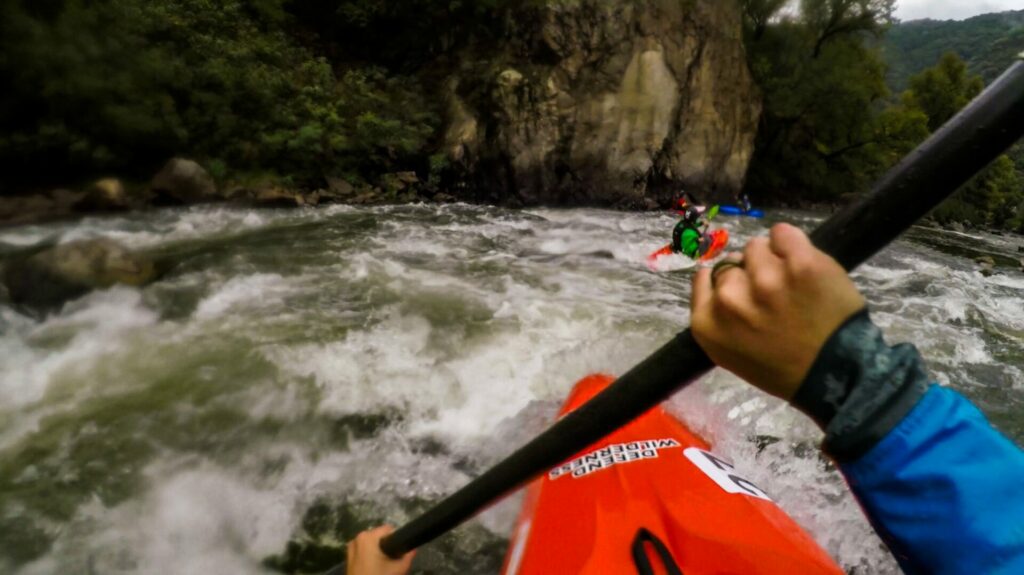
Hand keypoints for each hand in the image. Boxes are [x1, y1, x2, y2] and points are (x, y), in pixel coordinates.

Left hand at [347, 526, 414, 574]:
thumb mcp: (398, 569)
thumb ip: (408, 557)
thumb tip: (413, 550)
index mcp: (368, 537)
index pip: (389, 530)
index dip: (397, 539)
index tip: (400, 551)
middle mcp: (357, 538)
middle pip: (379, 536)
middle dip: (387, 546)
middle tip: (392, 561)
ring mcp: (351, 548)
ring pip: (371, 544)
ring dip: (379, 551)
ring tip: (384, 566)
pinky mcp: (348, 557)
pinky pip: (363, 551)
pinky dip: (370, 556)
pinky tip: (375, 568)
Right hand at [690, 223, 864, 398]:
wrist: (836, 376)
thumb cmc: (784, 369)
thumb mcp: (731, 353)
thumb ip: (717, 316)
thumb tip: (720, 276)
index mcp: (708, 324)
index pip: (704, 278)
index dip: (727, 282)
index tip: (745, 293)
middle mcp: (730, 299)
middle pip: (731, 263)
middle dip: (749, 275)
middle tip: (774, 297)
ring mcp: (765, 279)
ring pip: (757, 248)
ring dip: (771, 259)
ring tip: (792, 284)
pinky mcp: (800, 264)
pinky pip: (782, 233)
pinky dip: (789, 243)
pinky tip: (800, 263)